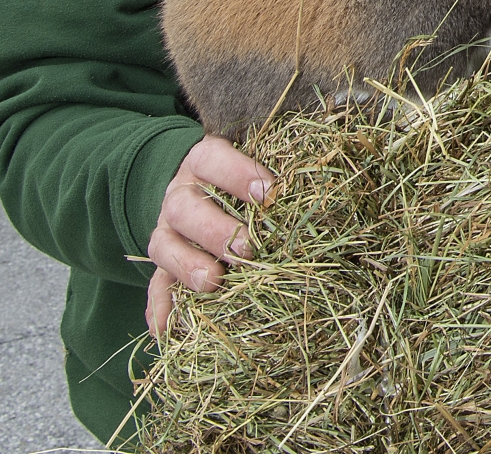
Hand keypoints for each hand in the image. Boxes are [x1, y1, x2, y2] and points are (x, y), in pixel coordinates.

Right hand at [145, 135, 273, 336]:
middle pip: (185, 207)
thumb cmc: (242, 179)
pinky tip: (165, 330)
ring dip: (187, 265)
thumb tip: (335, 196)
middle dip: (216, 229)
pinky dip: (159, 308)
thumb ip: (278, 182)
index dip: (238, 174)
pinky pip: (154, 285)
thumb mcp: (255, 168)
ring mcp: (166, 229)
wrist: (197, 185)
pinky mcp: (161, 262)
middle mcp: (180, 194)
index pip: (213, 160)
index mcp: (203, 163)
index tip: (269, 193)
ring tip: (213, 283)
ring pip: (164, 244)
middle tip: (247, 250)